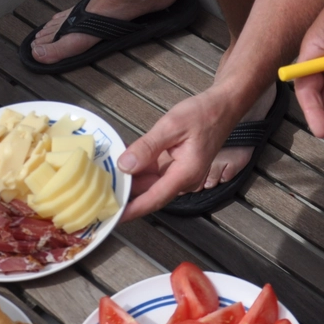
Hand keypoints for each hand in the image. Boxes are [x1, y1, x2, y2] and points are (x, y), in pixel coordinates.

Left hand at [117, 90, 239, 218]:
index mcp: (185, 173)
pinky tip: (123, 162)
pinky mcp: (178, 167)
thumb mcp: (171, 125)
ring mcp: (181, 174)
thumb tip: (125, 164)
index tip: (115, 216)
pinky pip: (155, 173)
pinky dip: (139, 169)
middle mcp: (184, 179)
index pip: (154, 198)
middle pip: (150, 193)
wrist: (222, 107)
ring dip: (131, 180)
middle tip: (101, 191)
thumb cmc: (203, 114)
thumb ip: (147, 147)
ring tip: (107, 176)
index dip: (133, 209)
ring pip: (151, 183)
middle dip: (127, 193)